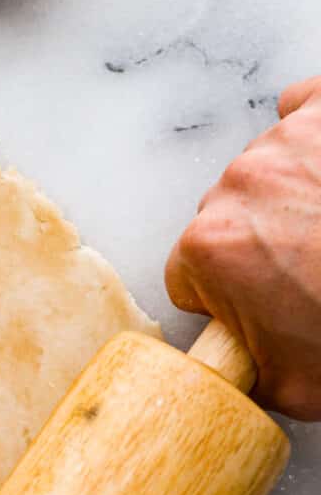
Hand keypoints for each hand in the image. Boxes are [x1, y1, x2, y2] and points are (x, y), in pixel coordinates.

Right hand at [165, 76, 320, 418]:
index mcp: (213, 249)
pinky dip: (310, 132)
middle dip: (259, 244)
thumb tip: (243, 371)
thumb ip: (251, 376)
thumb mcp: (300, 388)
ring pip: (266, 170)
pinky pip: (300, 106)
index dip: (225, 297)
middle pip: (225, 218)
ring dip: (292, 196)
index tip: (262, 306)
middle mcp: (240, 184)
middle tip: (312, 274)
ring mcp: (288, 140)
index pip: (186, 274)